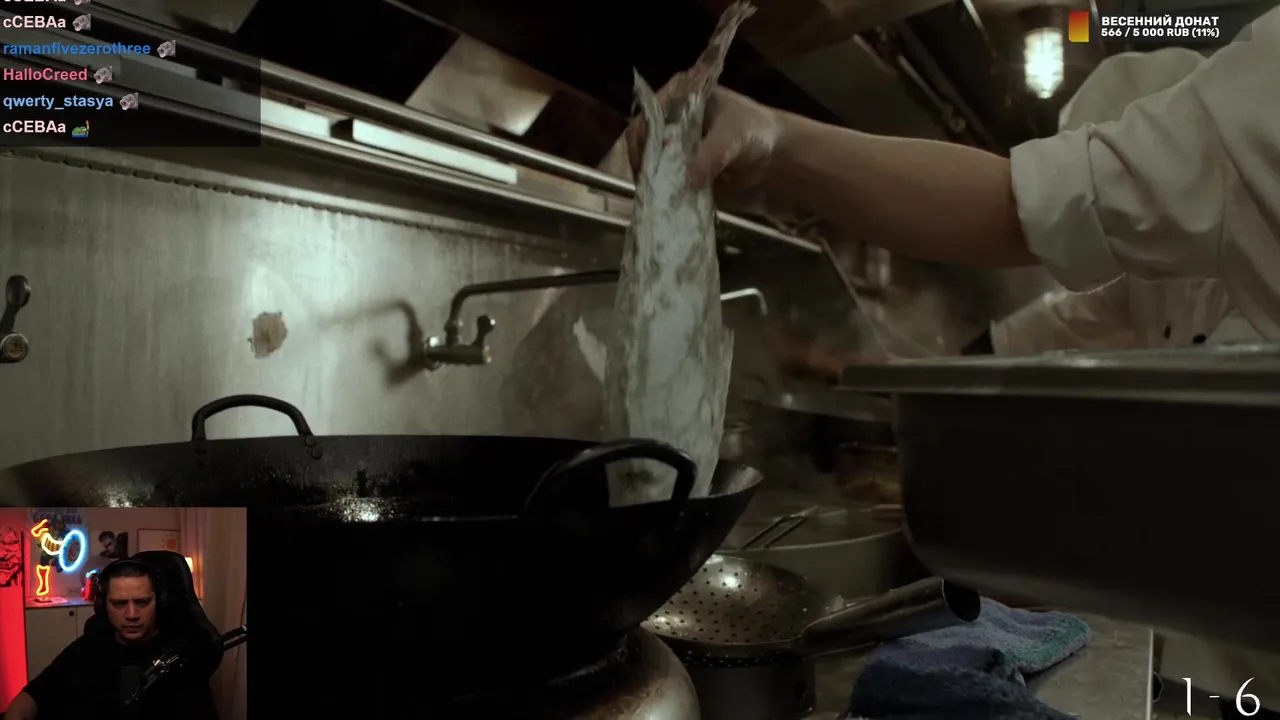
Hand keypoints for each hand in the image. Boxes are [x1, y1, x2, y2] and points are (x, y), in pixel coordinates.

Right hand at [625, 75, 784, 196]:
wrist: (772, 154)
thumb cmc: (753, 130)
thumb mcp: (735, 135)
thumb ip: (713, 153)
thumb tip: (689, 179)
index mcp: (680, 95)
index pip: (649, 113)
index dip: (643, 135)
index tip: (648, 160)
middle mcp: (668, 118)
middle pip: (640, 138)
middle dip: (643, 160)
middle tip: (651, 182)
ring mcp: (670, 144)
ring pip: (647, 160)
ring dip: (650, 177)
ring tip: (657, 193)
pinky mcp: (677, 168)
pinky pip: (661, 179)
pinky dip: (661, 189)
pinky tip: (665, 200)